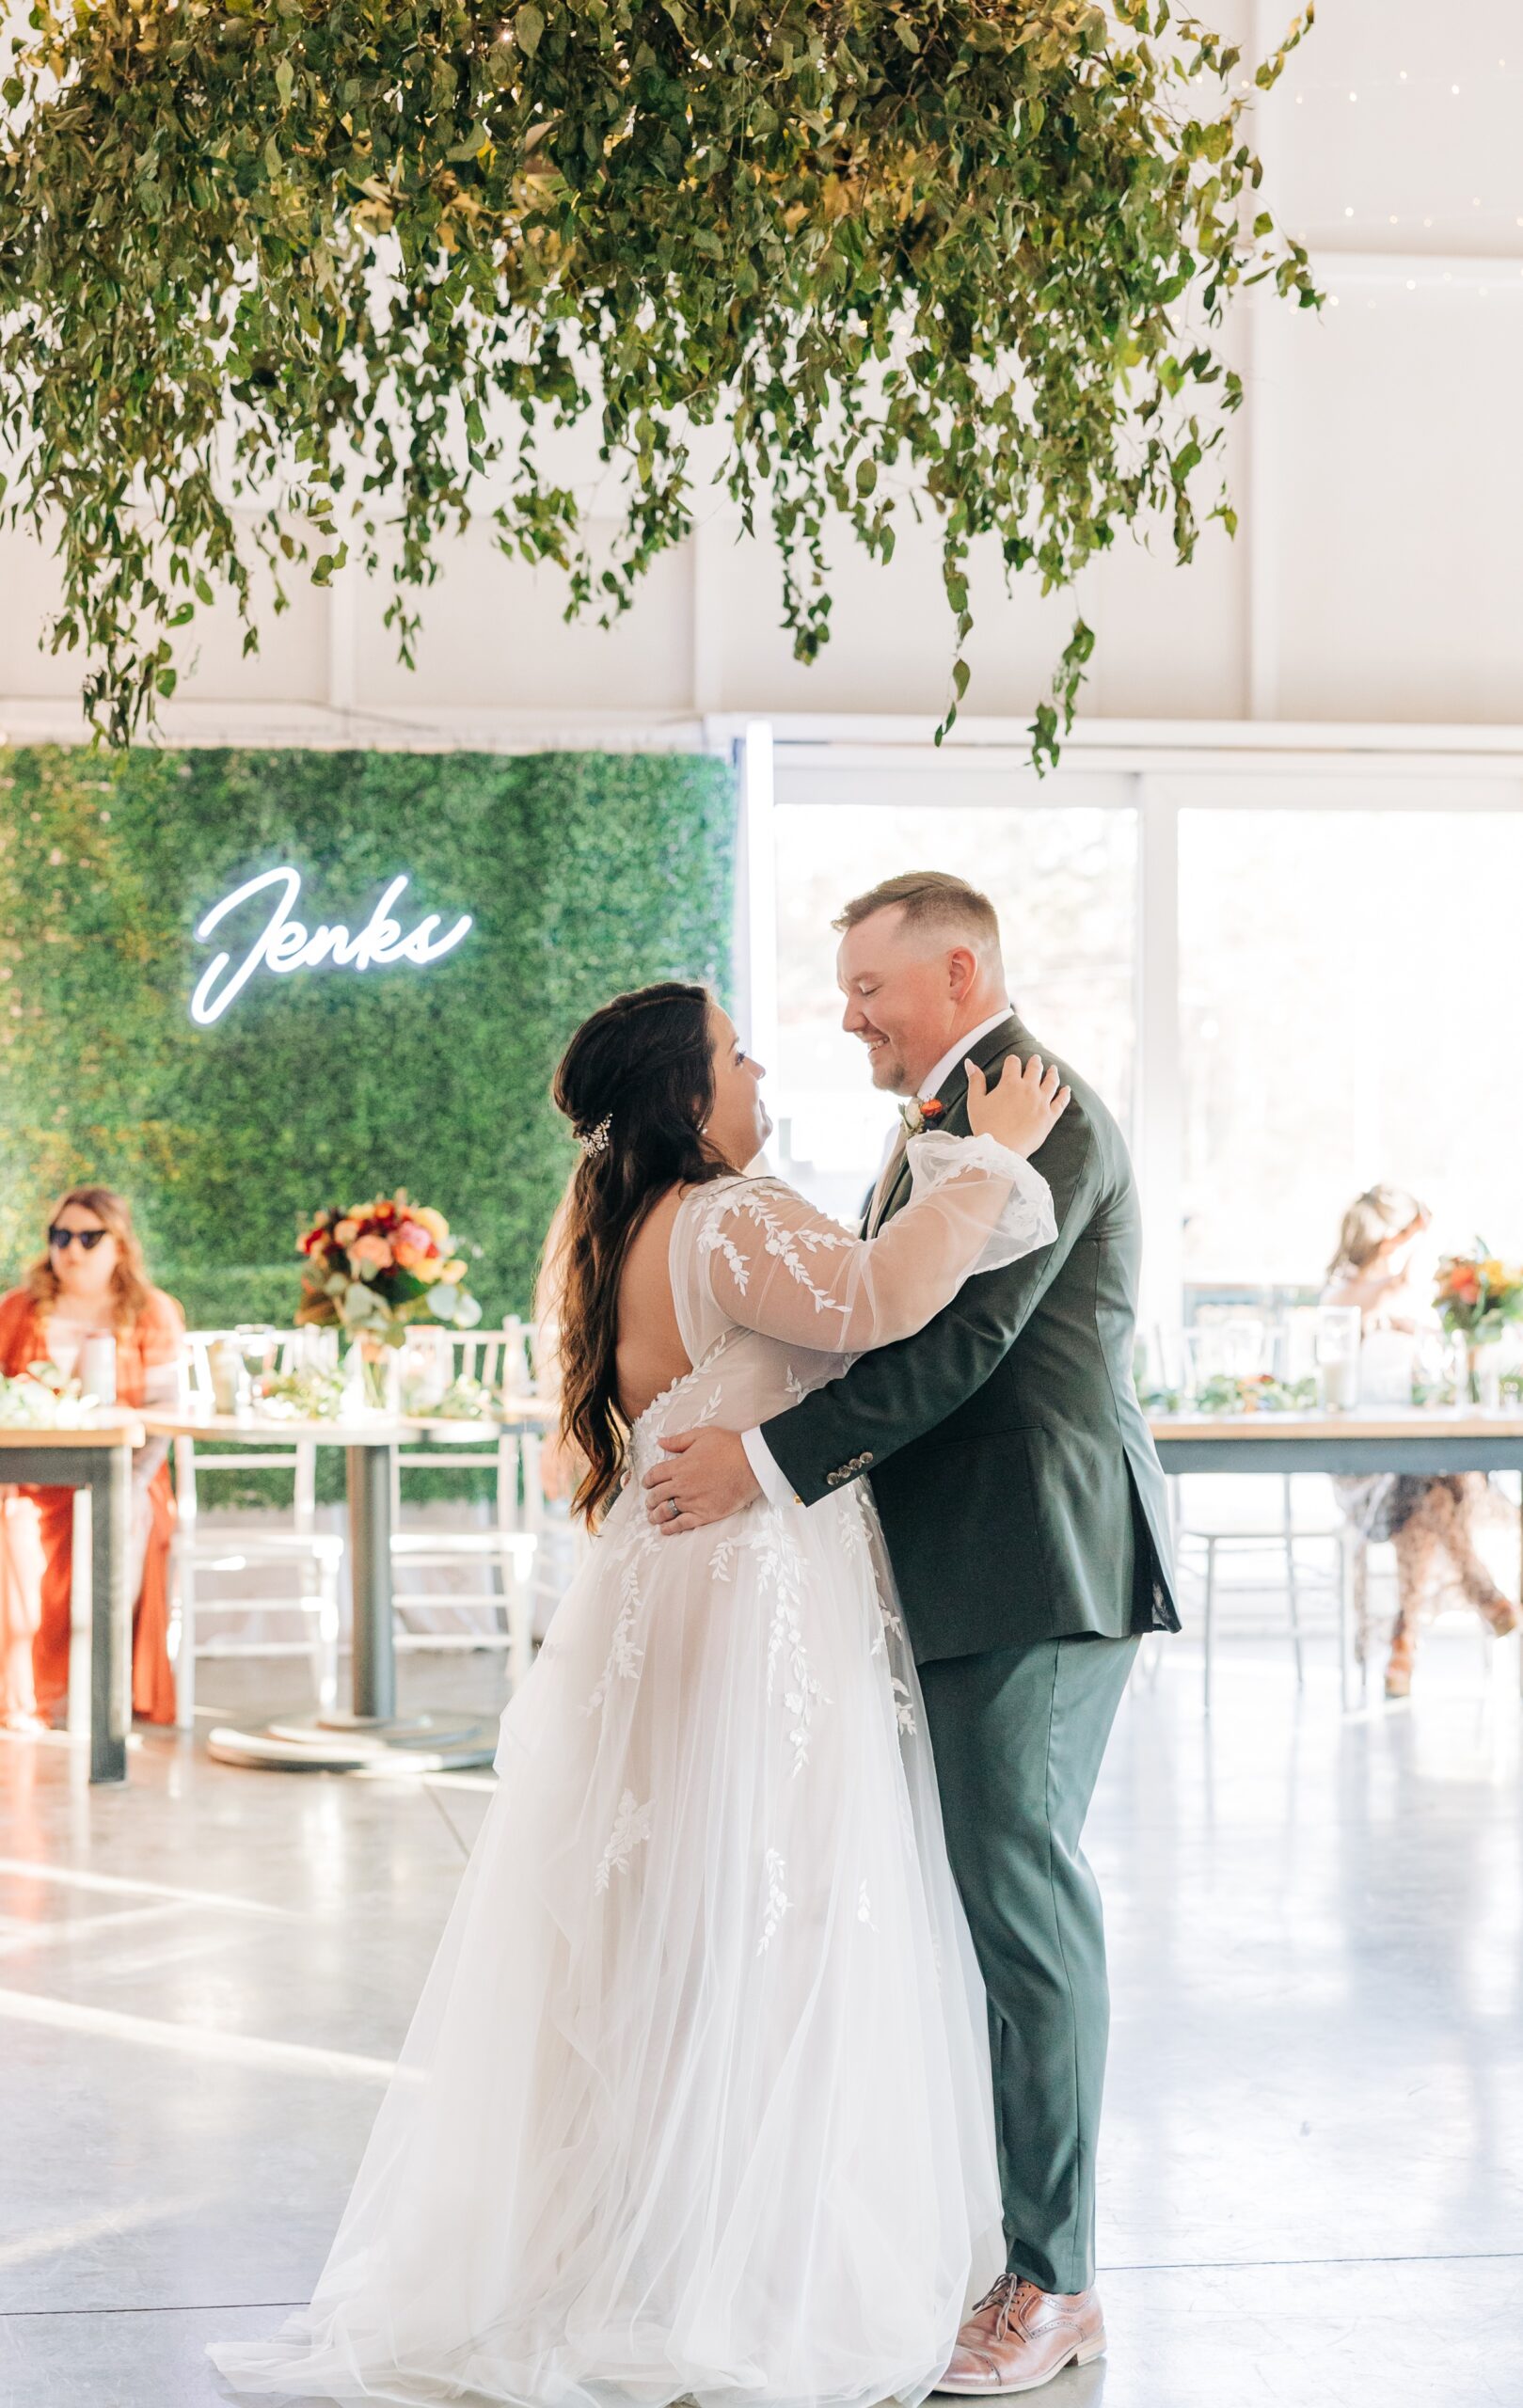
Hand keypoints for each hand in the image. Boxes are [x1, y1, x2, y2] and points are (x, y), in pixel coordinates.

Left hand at [643, 1426, 760, 1533]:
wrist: (752, 1464)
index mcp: (679, 1466)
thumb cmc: (729, 1446)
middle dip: (650, 1500)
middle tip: (649, 1503)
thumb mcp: (702, 1435)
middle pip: (657, 1495)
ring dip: (655, 1515)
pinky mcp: (704, 1514)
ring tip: (653, 1517)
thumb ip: (679, 1440)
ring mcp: (692, 1501)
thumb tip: (660, 1442)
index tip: (647, 1484)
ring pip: (665, 1512)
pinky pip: (681, 1524)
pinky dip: (670, 1528)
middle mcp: (682, 1485)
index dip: (647, 1481)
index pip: (654, 1475)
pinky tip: (665, 1529)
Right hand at [965, 1052, 1069, 1157]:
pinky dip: (1065, 1094)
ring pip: (1051, 1082)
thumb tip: (969, 1062)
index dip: (1012, 1060)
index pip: (1013, 1063)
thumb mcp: (975, 1102)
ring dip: (1052, 1073)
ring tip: (1053, 1069)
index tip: (1013, 1061)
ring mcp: (1041, 1102)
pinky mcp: (1049, 1117)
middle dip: (1035, 1062)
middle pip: (1035, 1069)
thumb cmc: (985, 1127)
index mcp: (1010, 1083)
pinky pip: (1061, 1102)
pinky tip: (1067, 1089)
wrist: (1001, 1151)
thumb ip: (975, 1081)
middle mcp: (1028, 1089)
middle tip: (1036, 1058)